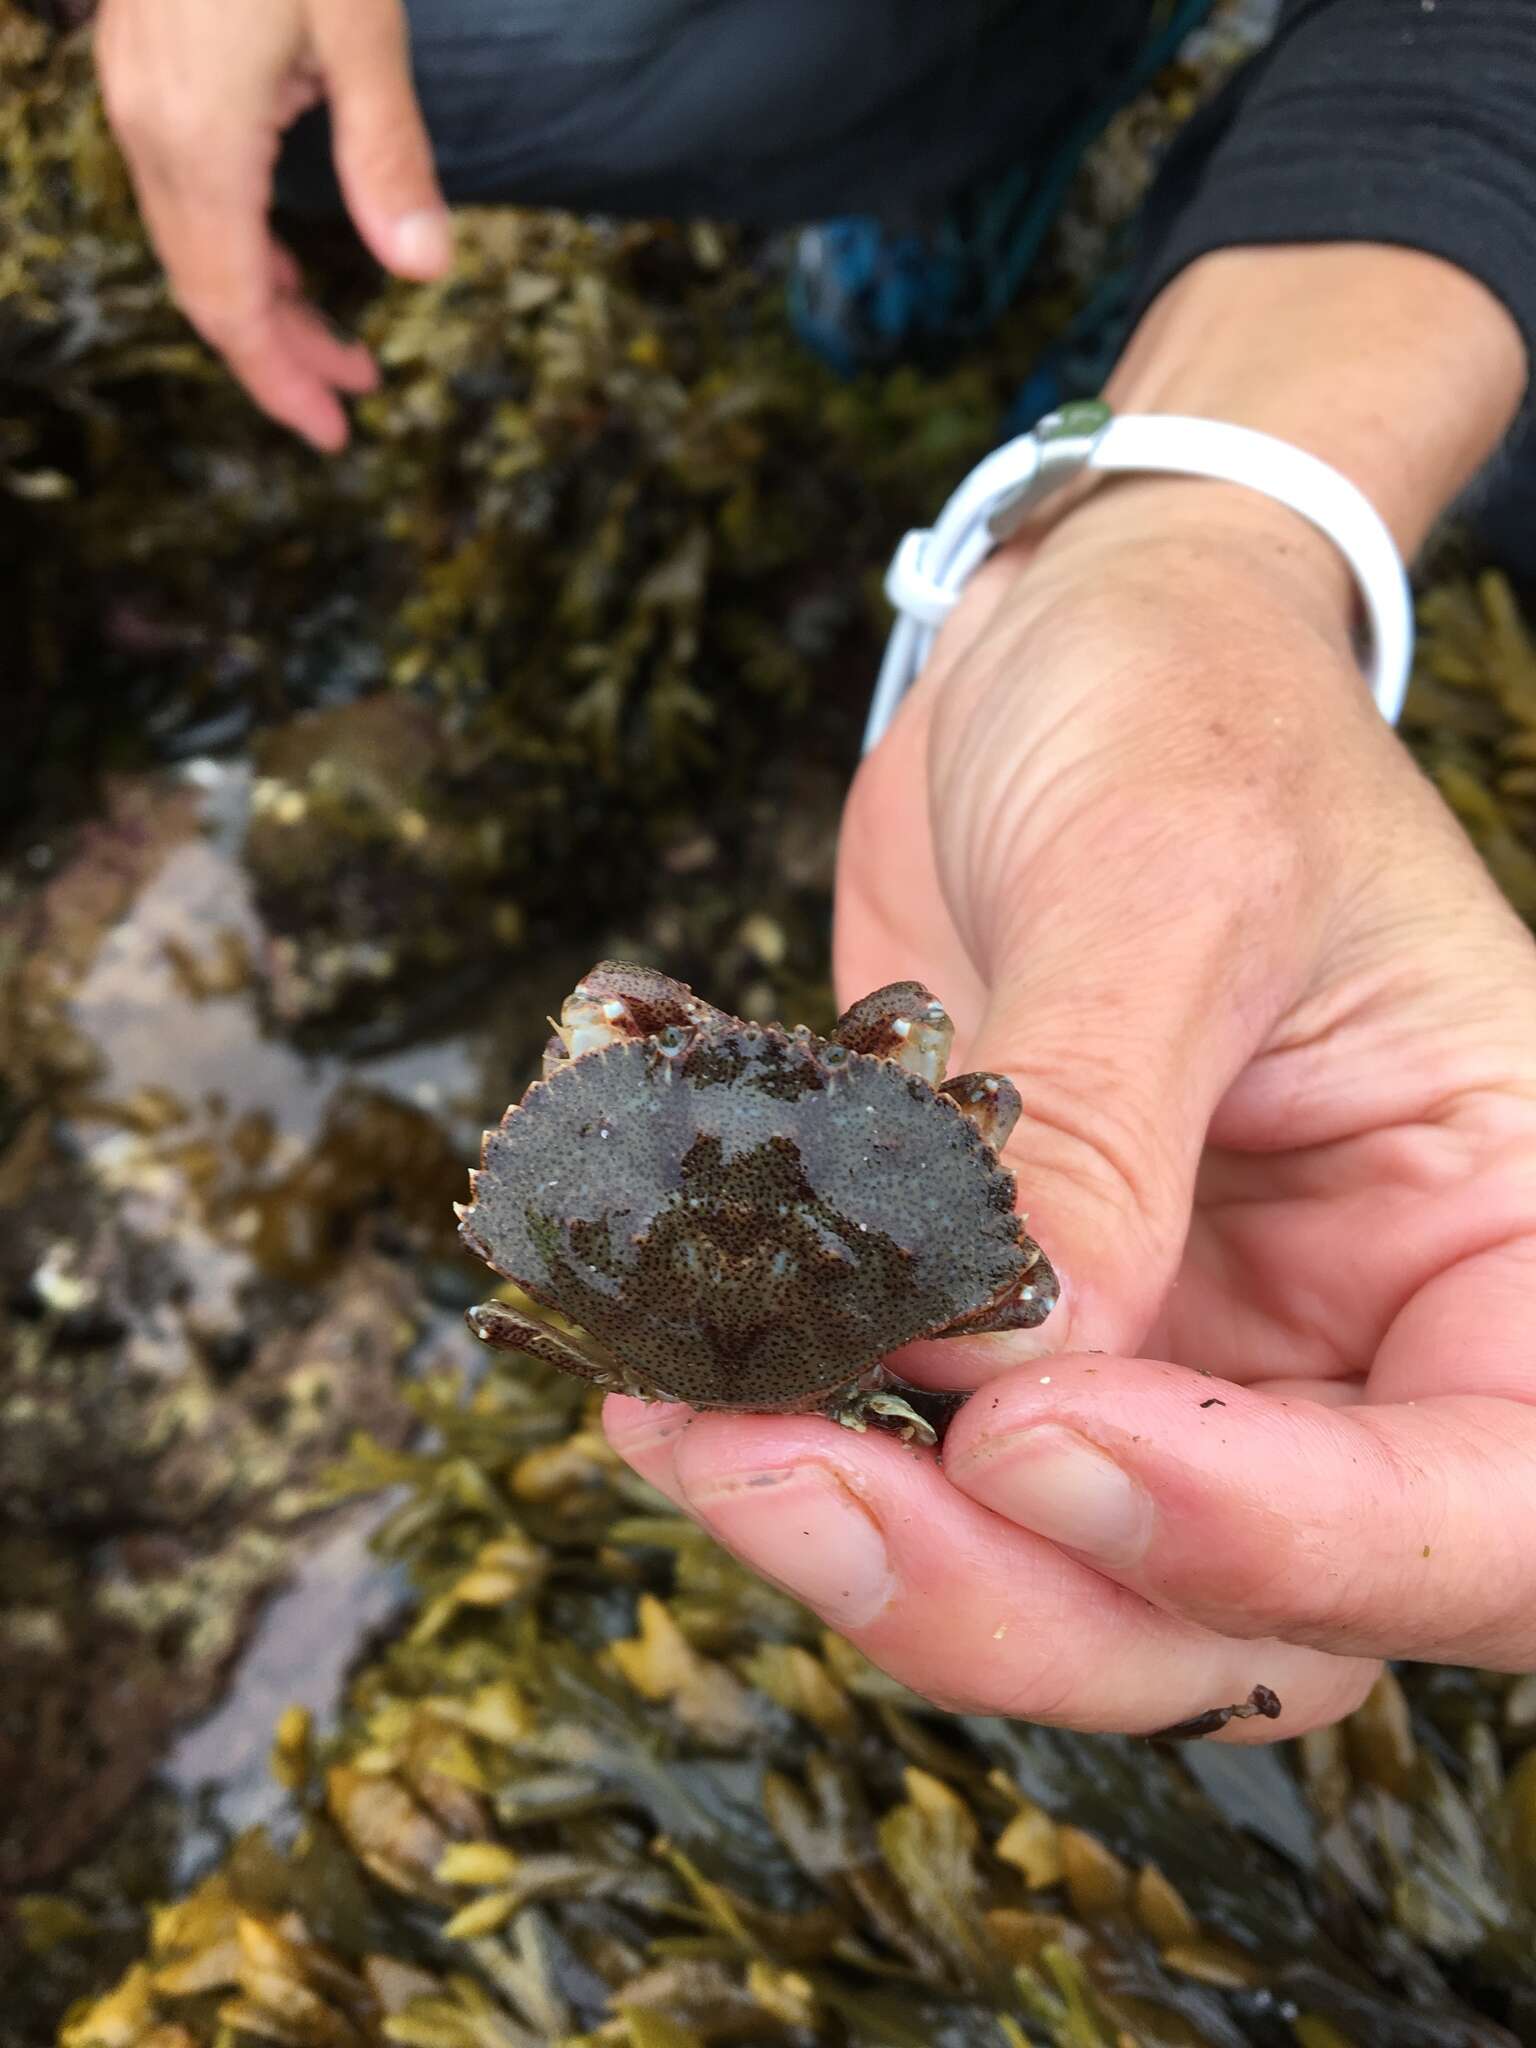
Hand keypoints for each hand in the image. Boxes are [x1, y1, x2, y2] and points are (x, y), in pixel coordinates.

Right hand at [96, 0, 451, 448]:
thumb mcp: (359, 26)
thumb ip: (389, 154)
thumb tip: (425, 268)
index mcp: (199, 141)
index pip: (228, 306)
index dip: (281, 381)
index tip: (336, 433)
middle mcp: (151, 131)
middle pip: (206, 289)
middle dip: (280, 357)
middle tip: (352, 404)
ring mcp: (138, 100)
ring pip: (192, 245)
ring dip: (263, 304)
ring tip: (342, 348)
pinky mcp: (148, 72)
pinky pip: (186, 193)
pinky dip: (239, 244)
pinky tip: (289, 258)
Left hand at [608, 470, 1535, 1737]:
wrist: (1073, 659)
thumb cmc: (1188, 708)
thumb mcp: (1174, 875)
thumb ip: (1102, 1133)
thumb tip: (997, 1368)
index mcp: (1513, 1240)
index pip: (1488, 1510)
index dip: (1283, 1540)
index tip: (1039, 1437)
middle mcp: (1368, 1348)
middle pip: (1251, 1619)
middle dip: (1015, 1588)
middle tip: (793, 1475)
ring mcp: (1192, 1363)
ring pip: (1068, 1589)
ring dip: (876, 1553)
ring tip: (691, 1427)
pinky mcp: (1028, 1342)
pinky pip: (932, 1479)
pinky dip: (807, 1466)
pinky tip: (674, 1389)